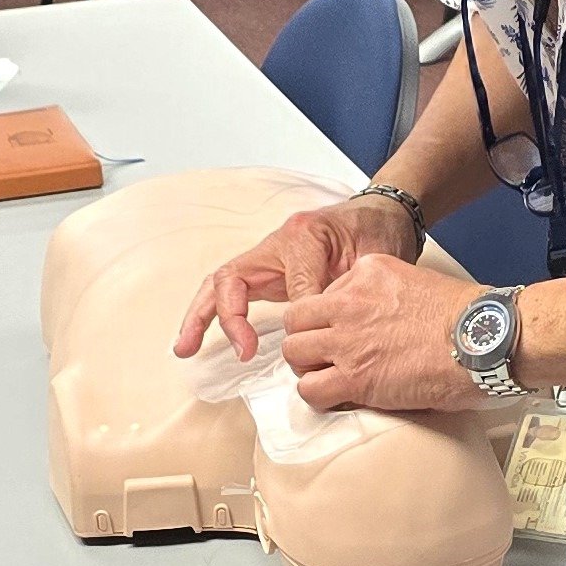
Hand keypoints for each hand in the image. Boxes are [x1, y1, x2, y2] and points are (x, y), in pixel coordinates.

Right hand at [173, 195, 417, 361]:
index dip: (299, 316)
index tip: (306, 341)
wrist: (381, 215)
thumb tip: (322, 326)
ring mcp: (268, 257)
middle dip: (222, 315)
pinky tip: (197, 339)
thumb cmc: (378, 233)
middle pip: (233, 276)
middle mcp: (278, 243)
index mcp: (304, 236)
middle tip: (230, 350)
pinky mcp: (267, 271)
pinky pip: (232, 292)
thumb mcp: (373, 257)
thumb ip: (349, 287)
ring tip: (184, 348)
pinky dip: (213, 315)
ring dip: (201, 316)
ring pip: (223, 284)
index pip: (291, 283)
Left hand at [282, 255, 479, 412]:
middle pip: (297, 320)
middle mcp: (349, 301)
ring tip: (330, 378)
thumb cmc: (466, 316)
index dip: (328, 318)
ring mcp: (348, 340)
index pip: (323, 294)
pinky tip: (339, 397)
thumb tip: (378, 322)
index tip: (341, 332)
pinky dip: (319, 397)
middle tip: (325, 356)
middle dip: (307, 339)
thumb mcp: (417, 282)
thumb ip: (386, 296)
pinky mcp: (354, 377)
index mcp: (367, 273)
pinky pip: (310, 389)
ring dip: (309, 367)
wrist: (483, 339)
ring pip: (295, 352)